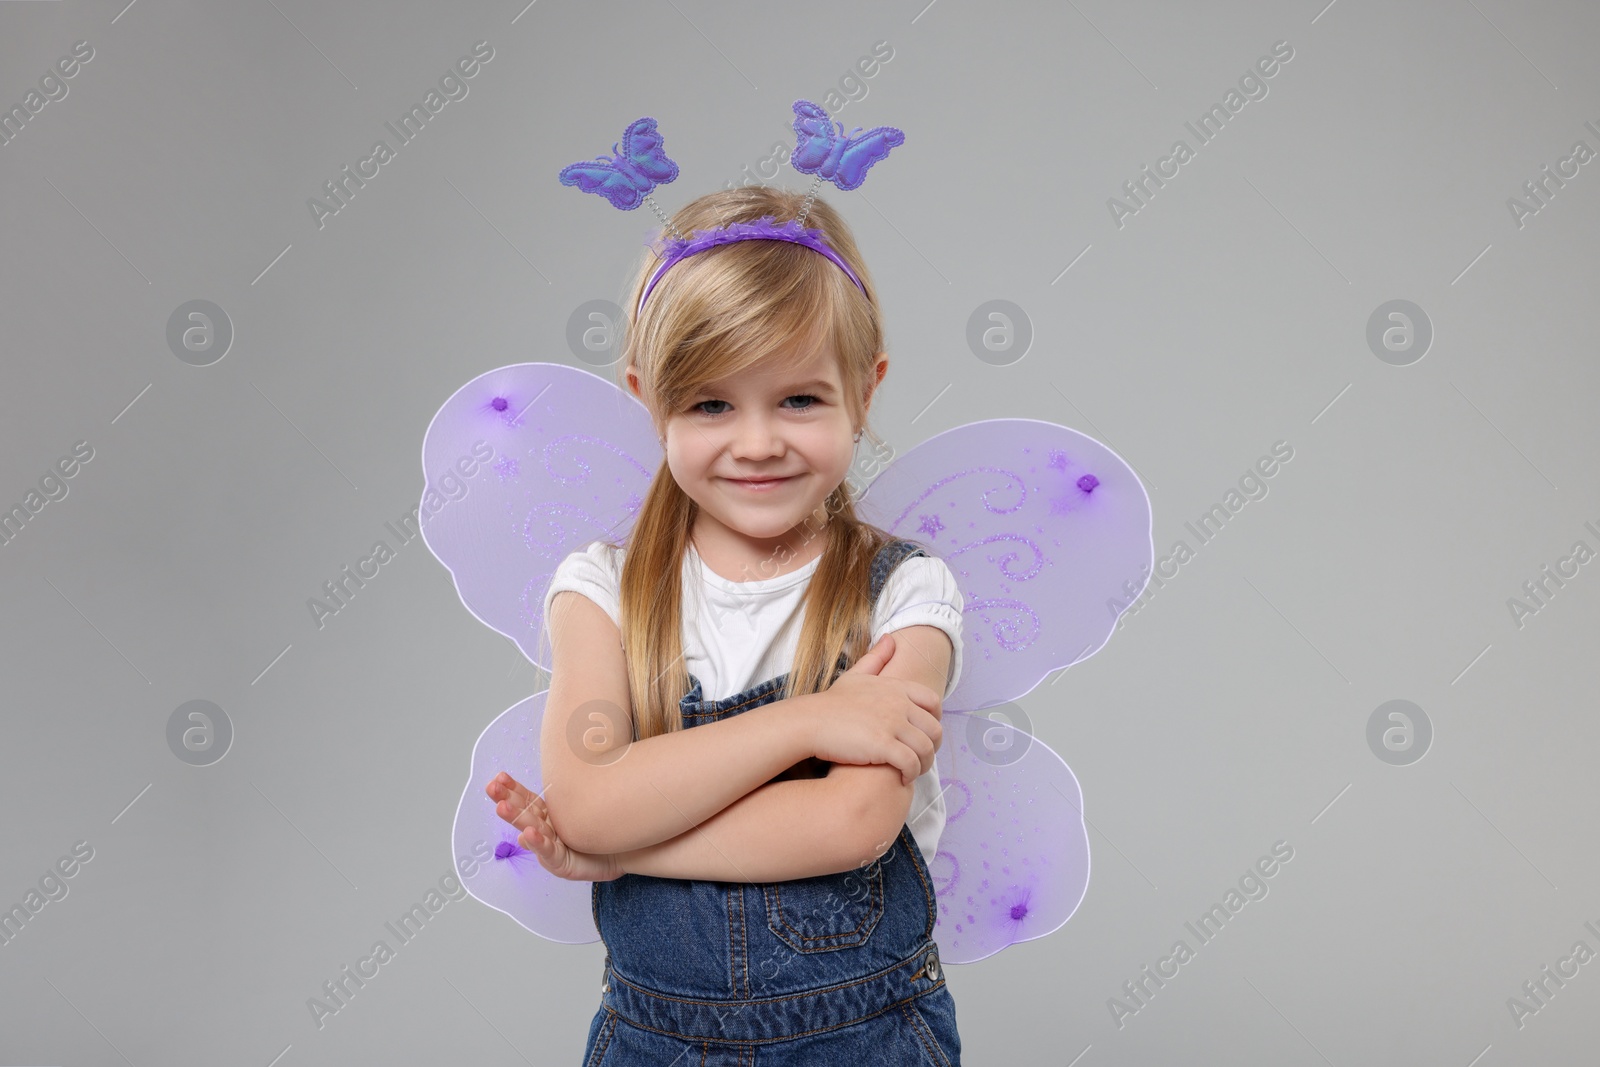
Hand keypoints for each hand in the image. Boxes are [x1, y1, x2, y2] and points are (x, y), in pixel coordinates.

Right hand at [484, 771, 622, 881]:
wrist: (625, 853)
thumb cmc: (602, 829)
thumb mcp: (581, 808)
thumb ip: (567, 793)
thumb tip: (556, 768)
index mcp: (548, 816)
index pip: (527, 799)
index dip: (513, 789)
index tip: (499, 777)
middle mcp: (546, 832)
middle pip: (524, 813)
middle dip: (506, 800)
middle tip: (492, 789)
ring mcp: (552, 849)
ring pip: (531, 831)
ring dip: (515, 818)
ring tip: (502, 807)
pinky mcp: (561, 864)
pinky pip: (549, 852)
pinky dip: (538, 843)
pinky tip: (528, 833)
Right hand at [807, 633, 942, 785]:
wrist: (810, 722)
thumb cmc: (831, 702)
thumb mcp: (856, 674)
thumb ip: (877, 657)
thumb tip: (890, 637)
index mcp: (896, 688)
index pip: (934, 702)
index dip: (935, 720)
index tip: (925, 733)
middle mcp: (899, 704)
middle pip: (935, 729)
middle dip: (933, 746)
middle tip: (920, 758)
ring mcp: (893, 724)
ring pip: (926, 749)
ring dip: (924, 765)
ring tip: (912, 772)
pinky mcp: (884, 746)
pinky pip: (910, 763)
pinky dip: (910, 773)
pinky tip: (901, 778)